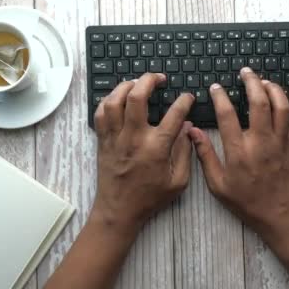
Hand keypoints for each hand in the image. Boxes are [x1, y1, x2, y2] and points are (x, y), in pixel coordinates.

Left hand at [93, 73, 194, 233]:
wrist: (119, 211)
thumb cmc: (150, 198)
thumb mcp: (178, 181)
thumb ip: (185, 152)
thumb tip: (188, 128)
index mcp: (156, 148)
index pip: (173, 115)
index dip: (184, 101)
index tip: (188, 97)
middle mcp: (133, 138)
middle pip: (137, 97)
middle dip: (149, 80)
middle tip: (159, 78)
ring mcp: (115, 138)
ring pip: (114, 100)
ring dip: (126, 86)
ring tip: (137, 83)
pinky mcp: (103, 140)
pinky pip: (100, 113)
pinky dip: (108, 100)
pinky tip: (118, 98)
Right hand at [188, 67, 288, 242]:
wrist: (276, 215)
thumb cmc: (244, 200)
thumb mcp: (217, 183)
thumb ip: (205, 155)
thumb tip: (192, 131)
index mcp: (239, 151)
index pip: (227, 115)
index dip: (220, 97)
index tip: (216, 87)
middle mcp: (261, 143)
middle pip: (259, 103)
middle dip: (251, 82)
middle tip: (245, 72)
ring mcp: (281, 143)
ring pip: (282, 108)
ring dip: (274, 89)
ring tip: (265, 81)